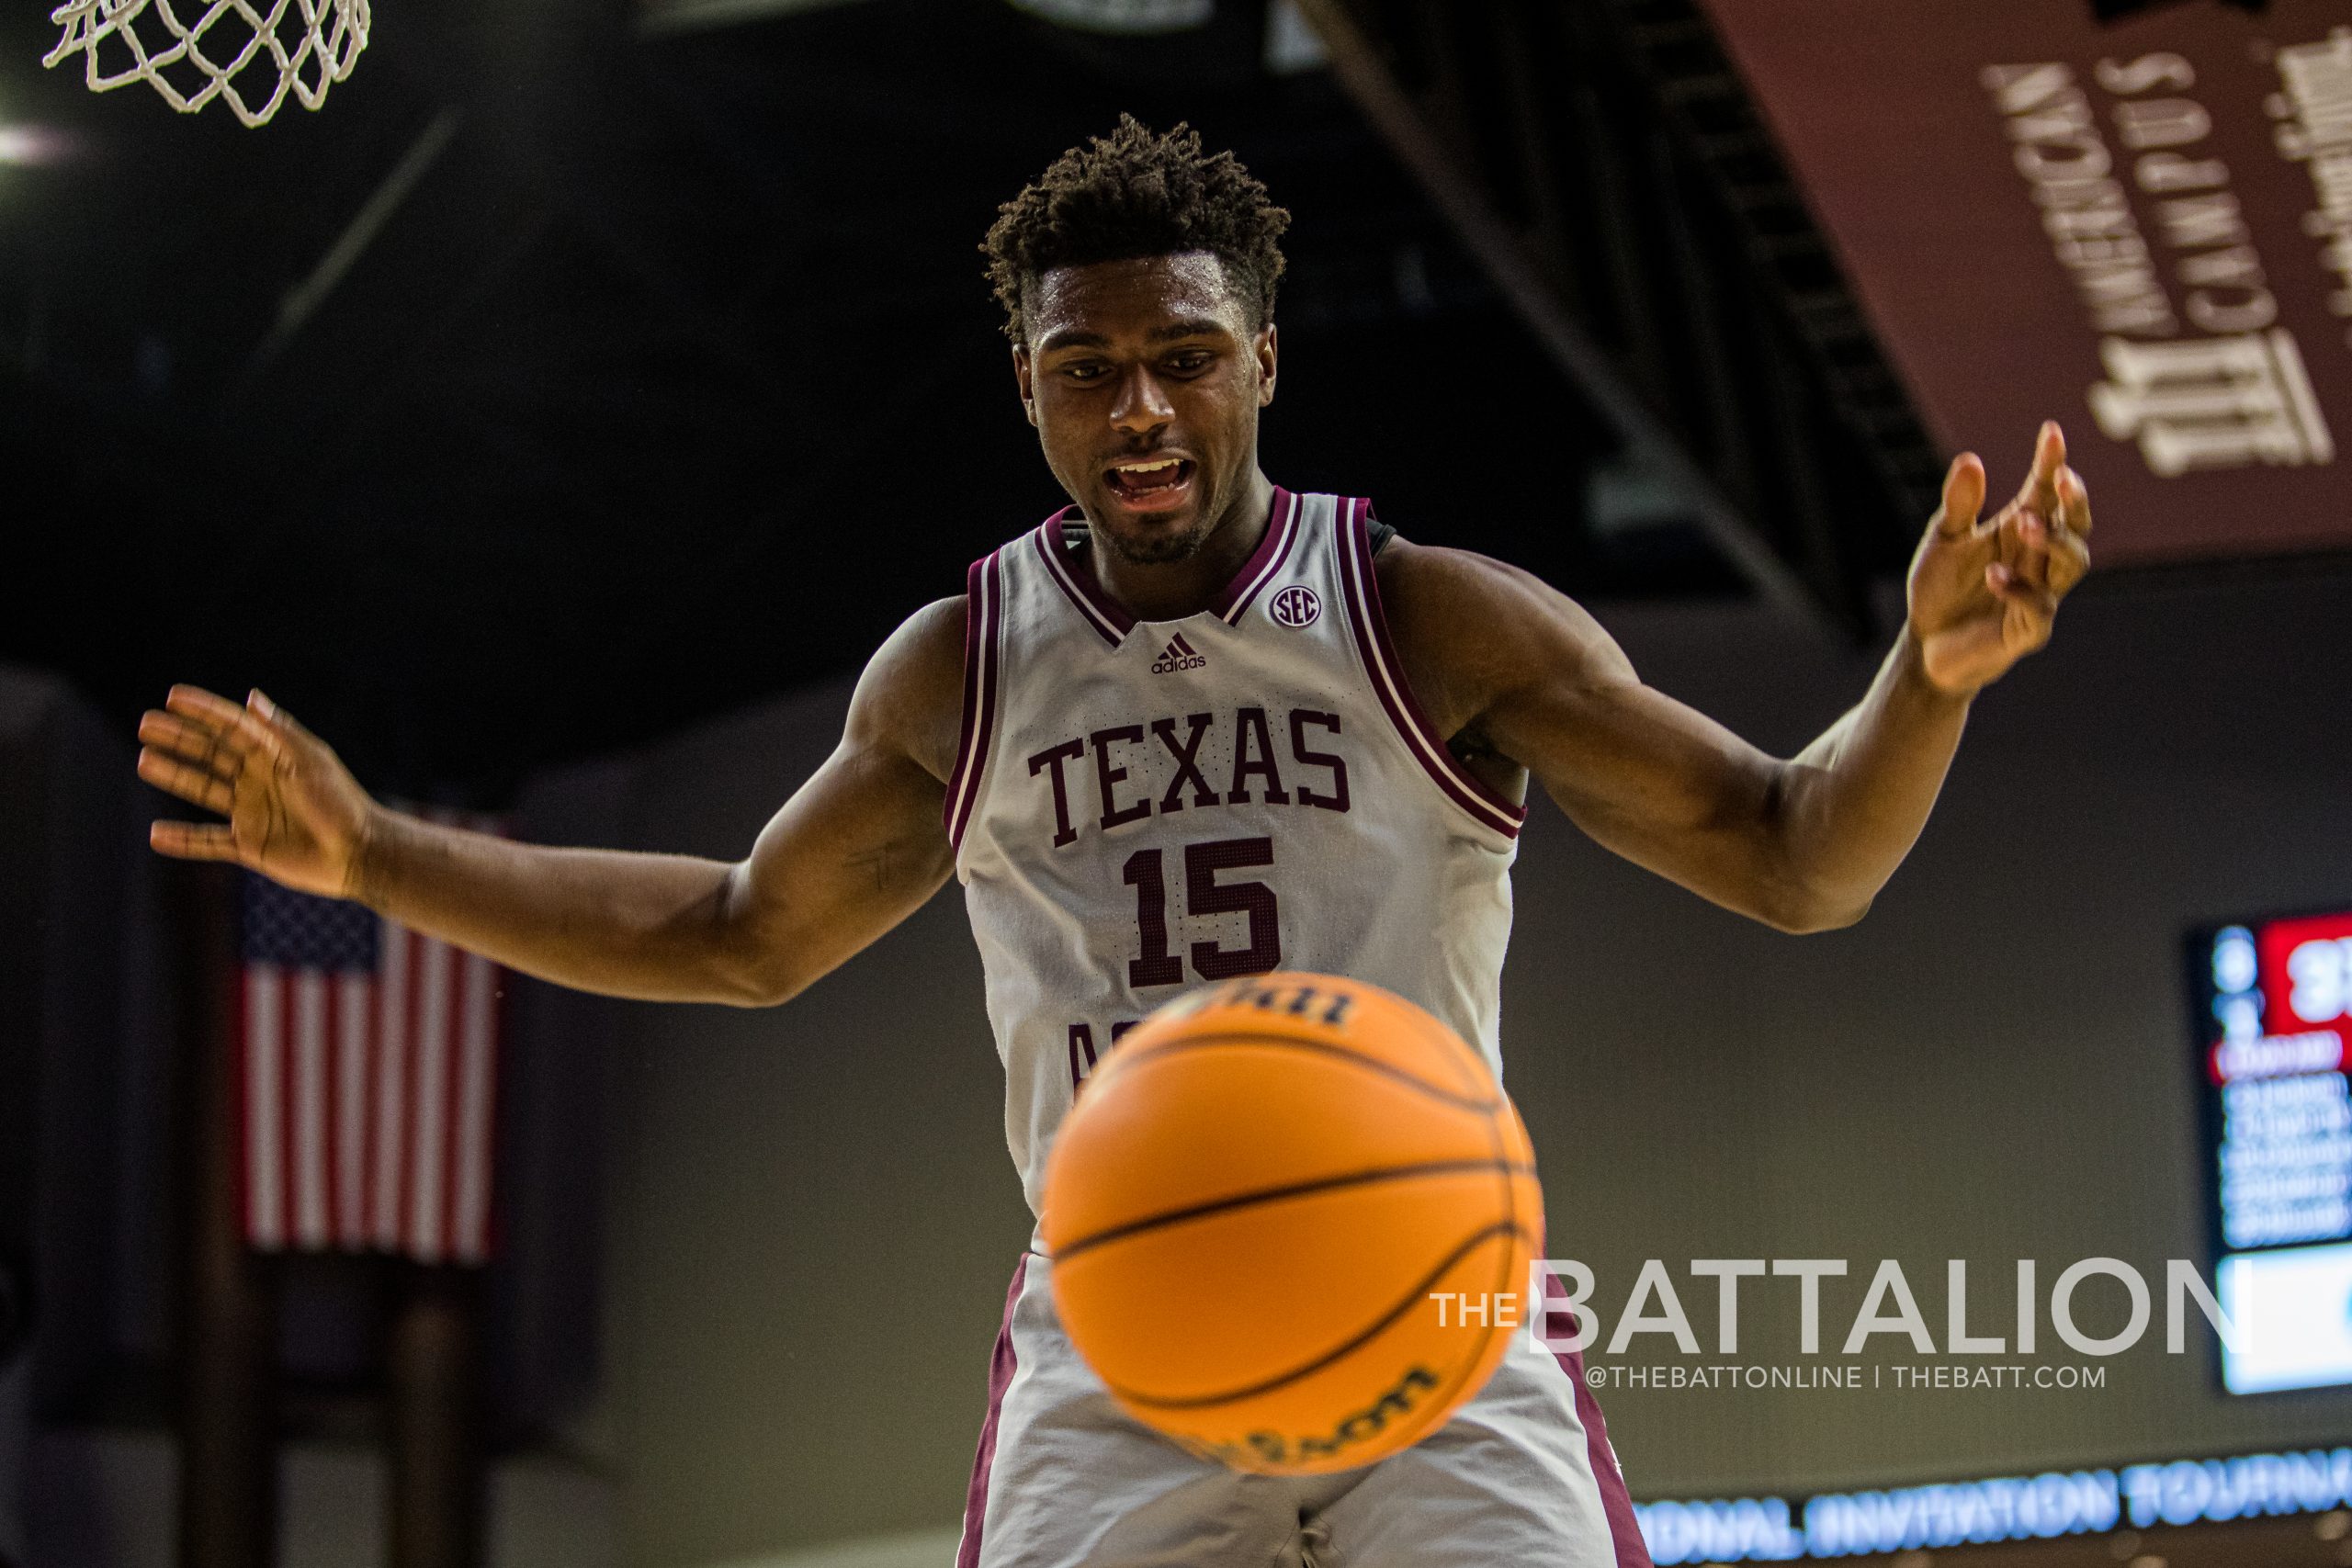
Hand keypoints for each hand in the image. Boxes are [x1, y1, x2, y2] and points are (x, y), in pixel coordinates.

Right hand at [137, 685, 379, 899]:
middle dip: (180, 739)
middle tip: (146, 724)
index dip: (204, 711)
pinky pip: (208, 842)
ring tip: (144, 761)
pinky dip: (183, 841)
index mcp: (275, 757)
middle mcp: (259, 781)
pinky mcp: (250, 846)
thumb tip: (250, 698)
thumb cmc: (341, 802)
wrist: (359, 852)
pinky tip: (156, 835)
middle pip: (211, 755)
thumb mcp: (311, 761)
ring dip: (175, 776)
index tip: (173, 697)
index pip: (233, 728)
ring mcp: (252, 813)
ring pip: (204, 791)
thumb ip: (279, 732)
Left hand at [1905, 420, 2091, 696]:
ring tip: (2023, 522)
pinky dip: (2019, 590)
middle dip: (2075, 502)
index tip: (2051, 431)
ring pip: (2072, 565)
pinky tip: (1995, 575)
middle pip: (2078, 526)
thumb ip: (1959, 506)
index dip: (2052, 463)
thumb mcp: (1943, 542)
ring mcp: (2039, 595)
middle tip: (2061, 479)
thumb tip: (1971, 459)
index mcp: (2022, 532)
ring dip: (2053, 541)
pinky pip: (2039, 609)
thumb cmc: (1941, 591)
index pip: (2045, 493)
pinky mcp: (2027, 631)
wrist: (1926, 647)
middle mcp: (2039, 561)